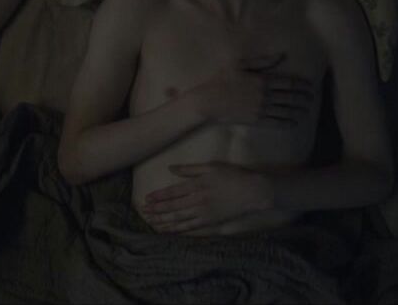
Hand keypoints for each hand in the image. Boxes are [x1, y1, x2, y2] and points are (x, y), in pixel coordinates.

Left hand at [140, 162, 272, 233]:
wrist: (254, 192)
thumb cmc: (233, 176)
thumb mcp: (211, 167)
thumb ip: (190, 169)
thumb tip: (170, 168)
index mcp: (197, 185)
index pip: (172, 192)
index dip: (158, 196)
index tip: (146, 199)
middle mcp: (198, 200)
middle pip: (173, 207)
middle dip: (156, 210)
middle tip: (143, 212)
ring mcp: (205, 213)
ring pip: (179, 219)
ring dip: (164, 221)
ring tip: (151, 222)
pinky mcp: (211, 222)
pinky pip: (191, 227)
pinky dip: (178, 229)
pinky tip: (169, 230)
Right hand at [191, 53, 314, 128]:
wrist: (207, 102)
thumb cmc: (221, 80)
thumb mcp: (239, 65)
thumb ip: (262, 61)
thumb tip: (281, 55)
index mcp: (263, 80)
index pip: (289, 83)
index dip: (302, 85)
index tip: (310, 86)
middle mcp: (265, 96)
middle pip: (291, 97)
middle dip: (304, 98)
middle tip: (312, 99)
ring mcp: (261, 109)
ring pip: (286, 111)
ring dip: (299, 111)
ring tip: (306, 111)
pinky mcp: (256, 120)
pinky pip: (276, 122)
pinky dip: (287, 123)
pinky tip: (294, 123)